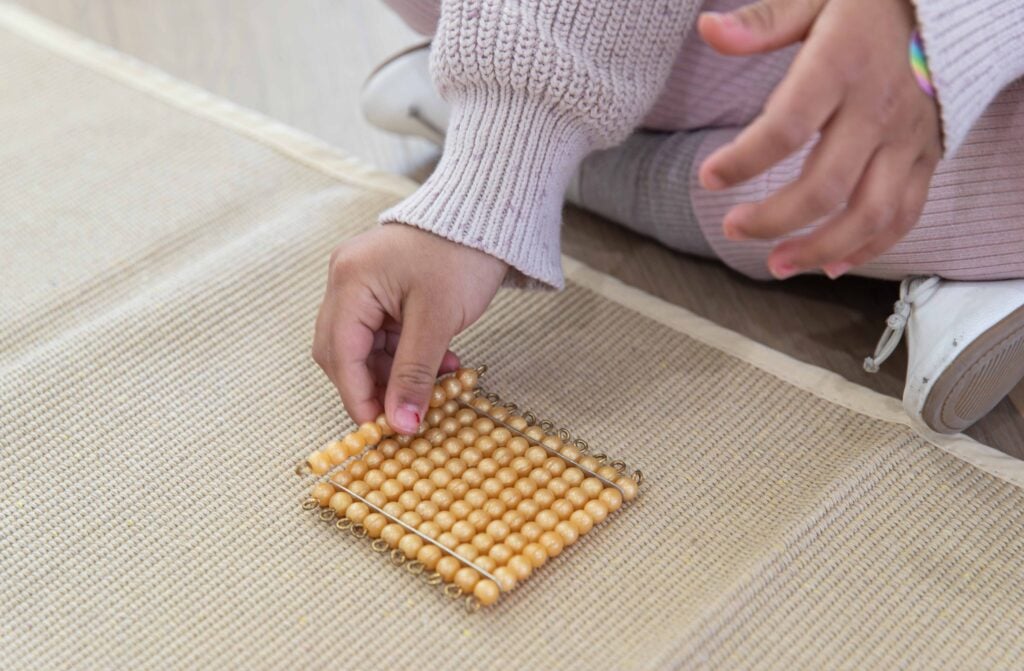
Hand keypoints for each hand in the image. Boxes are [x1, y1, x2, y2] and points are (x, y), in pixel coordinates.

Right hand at [312, 225, 506, 433]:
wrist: (488, 214)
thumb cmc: (463, 254)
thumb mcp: (438, 320)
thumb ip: (415, 374)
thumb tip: (401, 424)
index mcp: (351, 281)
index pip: (340, 353)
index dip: (358, 397)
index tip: (382, 429)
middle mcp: (346, 279)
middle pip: (342, 351)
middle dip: (372, 387)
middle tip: (405, 413)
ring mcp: (361, 281)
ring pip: (363, 346)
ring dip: (393, 373)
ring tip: (435, 385)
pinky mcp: (381, 287)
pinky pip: (382, 333)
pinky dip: (405, 355)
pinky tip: (439, 364)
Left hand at [697, 0, 941, 278]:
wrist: (955, 3)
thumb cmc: (873, 2)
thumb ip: (763, 22)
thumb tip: (709, 31)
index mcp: (842, 67)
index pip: (786, 127)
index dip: (743, 161)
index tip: (708, 177)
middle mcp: (877, 110)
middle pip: (825, 186)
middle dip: (774, 219)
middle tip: (733, 228)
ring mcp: (906, 139)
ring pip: (869, 214)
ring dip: (820, 249)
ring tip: (777, 265)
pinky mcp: (926, 157)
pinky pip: (904, 213)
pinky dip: (871, 248)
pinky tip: (832, 265)